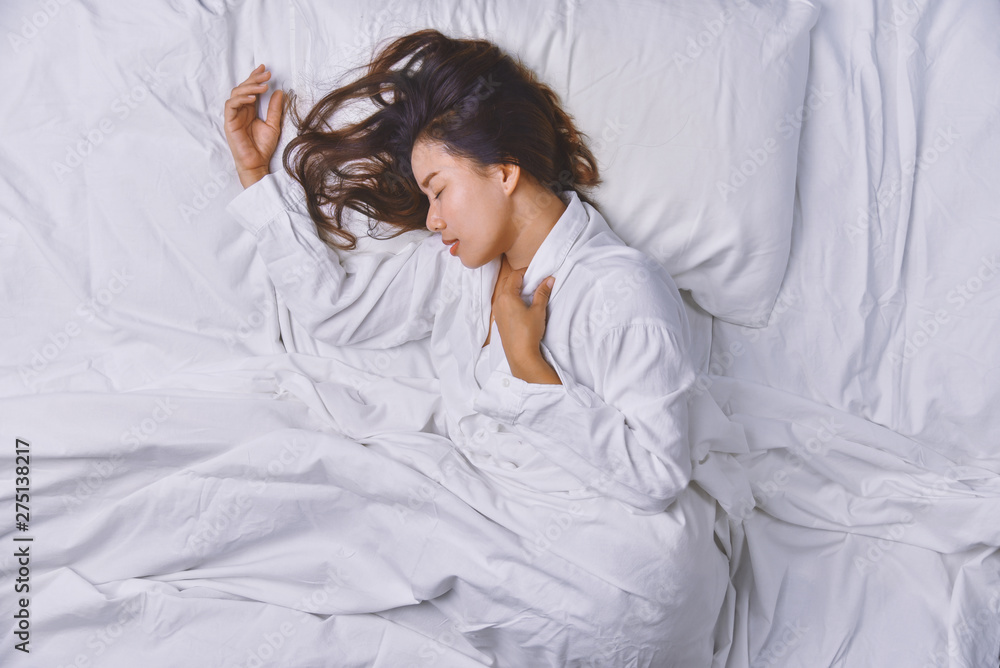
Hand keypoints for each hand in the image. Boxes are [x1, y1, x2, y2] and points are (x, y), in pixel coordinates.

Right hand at [224, 64, 284, 187]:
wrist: (257, 163)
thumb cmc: (263, 146)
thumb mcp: (273, 125)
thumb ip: (275, 109)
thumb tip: (280, 92)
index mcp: (249, 109)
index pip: (250, 89)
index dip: (255, 77)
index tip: (265, 69)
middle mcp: (240, 110)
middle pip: (243, 88)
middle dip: (254, 79)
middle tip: (266, 74)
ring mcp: (233, 116)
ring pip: (236, 94)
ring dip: (249, 87)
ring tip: (263, 86)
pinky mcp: (229, 122)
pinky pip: (231, 106)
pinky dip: (241, 99)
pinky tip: (252, 98)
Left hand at [494, 267, 559, 382]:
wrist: (521, 355)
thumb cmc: (528, 332)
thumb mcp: (538, 310)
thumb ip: (543, 293)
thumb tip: (549, 279)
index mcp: (507, 296)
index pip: (515, 275)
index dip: (526, 271)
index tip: (537, 272)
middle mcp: (499, 302)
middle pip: (507, 282)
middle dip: (519, 278)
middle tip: (533, 280)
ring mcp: (497, 312)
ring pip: (504, 293)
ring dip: (514, 288)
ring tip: (528, 292)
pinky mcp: (499, 320)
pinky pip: (503, 303)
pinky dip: (511, 299)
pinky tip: (522, 305)